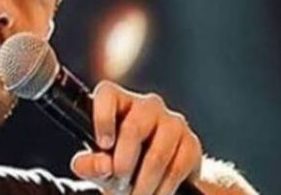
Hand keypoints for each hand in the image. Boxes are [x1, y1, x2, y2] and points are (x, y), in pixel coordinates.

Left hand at [70, 81, 202, 194]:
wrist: (157, 179)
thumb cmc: (119, 163)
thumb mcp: (98, 165)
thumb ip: (90, 165)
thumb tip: (104, 165)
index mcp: (118, 101)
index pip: (107, 95)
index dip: (103, 118)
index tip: (104, 145)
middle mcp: (146, 105)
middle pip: (133, 128)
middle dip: (123, 163)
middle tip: (118, 184)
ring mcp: (172, 122)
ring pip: (157, 154)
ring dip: (144, 182)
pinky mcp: (191, 143)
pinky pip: (176, 168)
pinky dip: (163, 189)